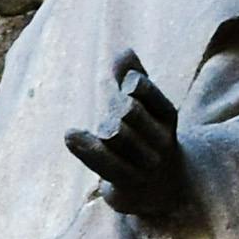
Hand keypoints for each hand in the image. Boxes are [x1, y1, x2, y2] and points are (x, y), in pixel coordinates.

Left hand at [67, 59, 194, 230]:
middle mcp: (161, 142)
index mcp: (168, 117)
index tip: (126, 85)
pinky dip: (86, 146)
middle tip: (111, 112)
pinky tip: (70, 134)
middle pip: (128, 112)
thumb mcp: (147, 106)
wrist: (162, 187)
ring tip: (103, 130)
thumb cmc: (147, 136)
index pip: (151, 94)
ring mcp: (145, 166)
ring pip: (115, 135)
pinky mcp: (125, 184)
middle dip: (114, 105)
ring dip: (103, 127)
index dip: (135, 86)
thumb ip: (133, 77)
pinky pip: (104, 162)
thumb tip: (124, 51)